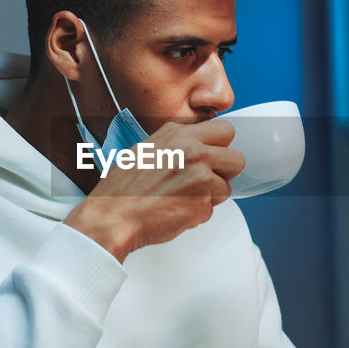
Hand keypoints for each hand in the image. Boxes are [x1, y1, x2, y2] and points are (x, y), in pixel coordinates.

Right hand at [64, 119, 244, 261]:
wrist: (111, 217)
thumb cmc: (122, 189)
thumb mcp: (146, 149)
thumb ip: (177, 143)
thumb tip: (200, 144)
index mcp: (178, 134)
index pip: (224, 130)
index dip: (219, 147)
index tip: (211, 156)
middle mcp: (192, 151)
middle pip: (237, 158)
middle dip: (224, 172)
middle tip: (204, 181)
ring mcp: (200, 177)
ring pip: (227, 187)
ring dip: (211, 196)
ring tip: (183, 198)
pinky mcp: (202, 204)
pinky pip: (213, 209)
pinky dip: (198, 214)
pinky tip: (176, 210)